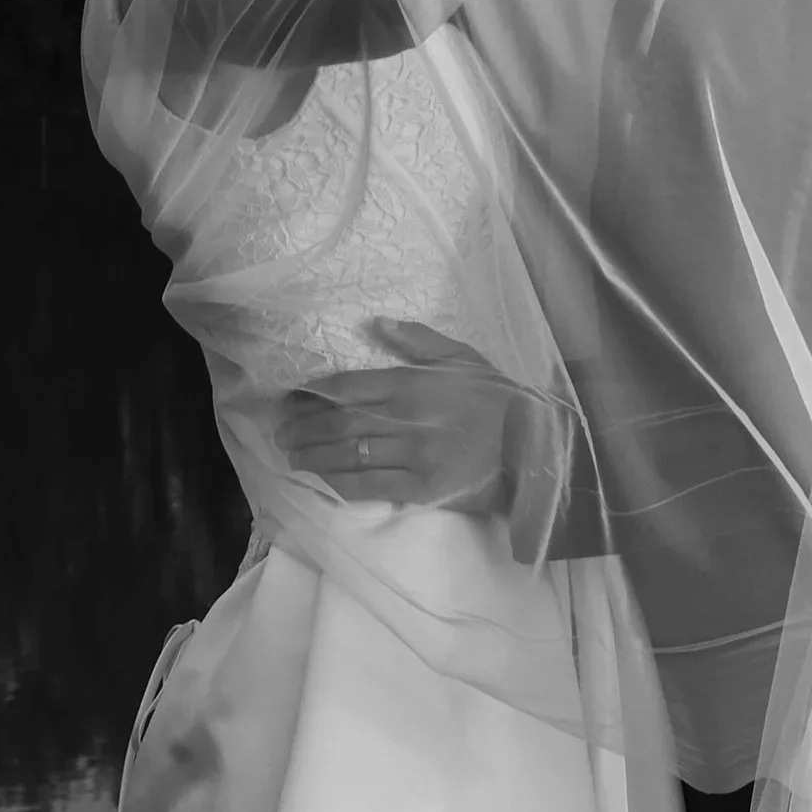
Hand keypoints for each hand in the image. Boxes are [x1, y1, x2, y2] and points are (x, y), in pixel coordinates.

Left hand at [275, 317, 519, 510]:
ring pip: (349, 455)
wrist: (532, 448)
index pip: (349, 386)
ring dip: (314, 456)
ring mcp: (413, 456)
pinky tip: (322, 480)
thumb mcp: (463, 357)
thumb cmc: (497, 399)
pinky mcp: (421, 488)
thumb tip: (378, 322)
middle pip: (339, 422)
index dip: (313, 393)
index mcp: (414, 383)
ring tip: (290, 456)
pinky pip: (370, 486)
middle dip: (303, 427)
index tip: (290, 397)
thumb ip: (419, 341)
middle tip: (279, 431)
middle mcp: (407, 418)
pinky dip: (340, 483)